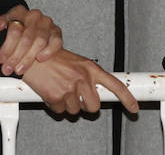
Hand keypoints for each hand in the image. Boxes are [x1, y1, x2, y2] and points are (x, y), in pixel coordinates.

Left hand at [0, 5, 61, 75]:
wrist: (26, 33)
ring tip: (20, 69)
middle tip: (9, 67)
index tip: (1, 58)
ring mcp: (46, 24)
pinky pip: (55, 42)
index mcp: (19, 12)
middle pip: (26, 37)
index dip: (7, 46)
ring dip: (28, 58)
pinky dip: (48, 51)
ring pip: (39, 41)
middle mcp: (33, 16)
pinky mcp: (56, 33)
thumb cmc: (13, 29)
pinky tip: (39, 59)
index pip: (14, 28)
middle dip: (16, 56)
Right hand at [22, 49, 138, 115]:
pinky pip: (60, 111)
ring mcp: (70, 88)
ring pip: (76, 111)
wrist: (30, 54)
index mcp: (90, 68)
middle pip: (94, 106)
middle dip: (85, 106)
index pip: (115, 85)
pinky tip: (50, 92)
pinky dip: (54, 105)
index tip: (134, 108)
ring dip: (67, 104)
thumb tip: (95, 92)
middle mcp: (83, 78)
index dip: (127, 98)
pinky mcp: (56, 97)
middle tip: (75, 96)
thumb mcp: (75, 63)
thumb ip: (88, 77)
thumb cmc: (52, 58)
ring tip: (59, 89)